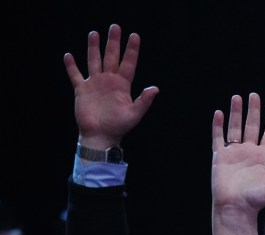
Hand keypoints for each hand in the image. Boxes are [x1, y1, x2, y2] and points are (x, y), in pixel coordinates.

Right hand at [63, 24, 158, 149]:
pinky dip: (71, 66)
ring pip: (94, 61)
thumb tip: (156, 89)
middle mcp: (109, 81)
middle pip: (111, 57)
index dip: (131, 50)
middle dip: (113, 42)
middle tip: (115, 27)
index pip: (128, 63)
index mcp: (123, 85)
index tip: (134, 36)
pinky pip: (75, 75)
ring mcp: (95, 84)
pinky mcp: (82, 90)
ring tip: (94, 34)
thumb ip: (144, 101)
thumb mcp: (134, 114)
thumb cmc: (119, 127)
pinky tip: (68, 56)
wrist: (101, 137)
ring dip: (93, 48)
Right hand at [211, 93, 264, 219]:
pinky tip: (219, 113)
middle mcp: (249, 153)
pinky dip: (218, 126)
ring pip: (235, 129)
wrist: (236, 209)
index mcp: (264, 158)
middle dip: (253, 111)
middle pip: (252, 127)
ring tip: (237, 97)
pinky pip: (218, 138)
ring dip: (236, 114)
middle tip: (254, 95)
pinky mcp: (220, 158)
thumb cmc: (257, 200)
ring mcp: (234, 155)